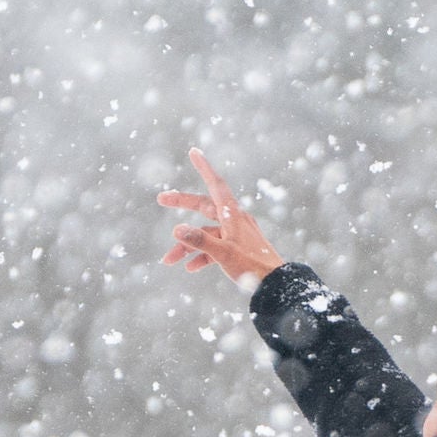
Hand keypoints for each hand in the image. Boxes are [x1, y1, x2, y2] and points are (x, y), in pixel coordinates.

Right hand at [156, 149, 284, 283]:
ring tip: (169, 260)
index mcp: (233, 215)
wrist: (275, 284)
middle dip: (183, 204)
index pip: (216, 184)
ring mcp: (236, 234)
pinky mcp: (237, 249)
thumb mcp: (223, 254)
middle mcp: (235, 220)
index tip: (194, 152)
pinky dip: (202, 255)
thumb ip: (199, 241)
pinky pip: (215, 247)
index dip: (204, 167)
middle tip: (161, 199)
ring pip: (206, 233)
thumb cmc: (253, 267)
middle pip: (205, 206)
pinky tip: (191, 267)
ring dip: (187, 245)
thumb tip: (177, 229)